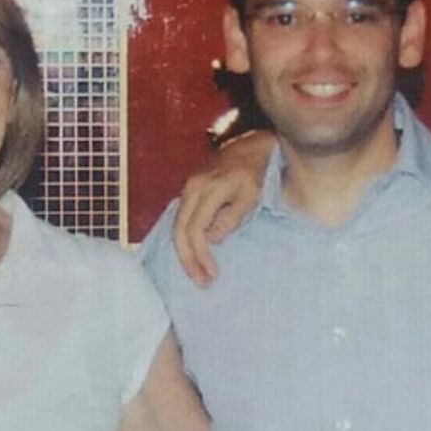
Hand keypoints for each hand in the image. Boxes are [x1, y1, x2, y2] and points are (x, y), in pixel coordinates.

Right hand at [172, 130, 272, 285]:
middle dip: (188, 260)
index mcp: (207, 190)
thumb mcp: (251, 195)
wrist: (248, 148)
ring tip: (197, 274)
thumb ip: (232, 217)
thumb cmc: (254, 174)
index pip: (195, 229)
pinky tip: (193, 256)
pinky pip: (180, 221)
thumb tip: (212, 239)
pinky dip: (184, 242)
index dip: (201, 255)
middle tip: (201, 282)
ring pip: (176, 227)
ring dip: (185, 254)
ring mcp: (187, 190)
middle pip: (179, 231)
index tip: (212, 274)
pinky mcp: (188, 193)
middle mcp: (191, 189)